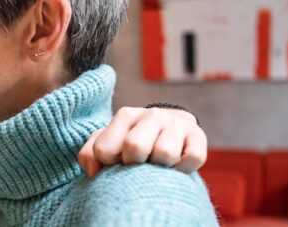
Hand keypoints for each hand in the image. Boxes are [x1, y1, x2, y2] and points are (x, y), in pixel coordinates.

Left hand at [78, 107, 206, 176]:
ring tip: (158, 163)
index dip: (107, 164)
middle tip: (139, 165)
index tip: (115, 164)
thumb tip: (93, 171)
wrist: (173, 129)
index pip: (104, 149)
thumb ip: (89, 154)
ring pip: (164, 154)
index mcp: (125, 116)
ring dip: (160, 167)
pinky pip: (192, 159)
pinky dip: (183, 168)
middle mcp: (151, 115)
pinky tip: (177, 165)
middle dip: (134, 164)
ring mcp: (176, 124)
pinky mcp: (198, 137)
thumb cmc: (133, 141)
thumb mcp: (108, 143)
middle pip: (135, 147)